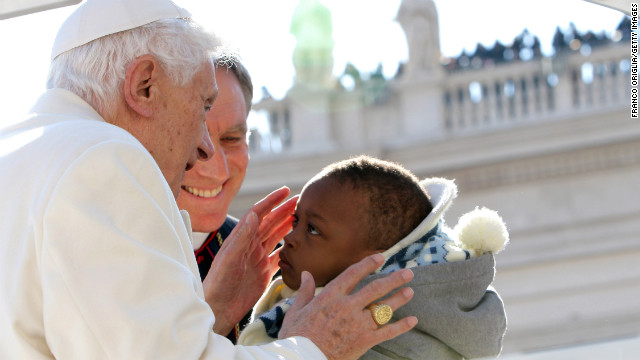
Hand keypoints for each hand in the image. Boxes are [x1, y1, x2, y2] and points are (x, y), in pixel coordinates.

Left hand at [202, 187, 297, 334]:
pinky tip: (299, 246)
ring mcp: (258, 258)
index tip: (285, 191)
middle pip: (270, 223)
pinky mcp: (264, 273)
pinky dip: (289, 250)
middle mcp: (250, 245)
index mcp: (241, 238)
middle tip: (301, 201)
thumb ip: (242, 237)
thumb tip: (254, 214)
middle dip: (284, 210)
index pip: (258, 213)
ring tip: (302, 218)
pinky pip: (279, 257)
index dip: (272, 201)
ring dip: (288, 226)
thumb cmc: (218, 284)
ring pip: (276, 237)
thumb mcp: (229, 259)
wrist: (218, 309)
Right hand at [279, 254, 417, 359]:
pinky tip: (412, 320)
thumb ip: (305, 291)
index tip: (381, 257)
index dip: (368, 264)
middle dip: (394, 279)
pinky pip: (387, 332)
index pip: (353, 274)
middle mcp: (347, 307)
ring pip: (383, 308)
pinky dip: (401, 326)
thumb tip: (306, 274)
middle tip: (408, 273)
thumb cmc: (296, 336)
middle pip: (375, 288)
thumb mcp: (296, 310)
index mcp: (330, 296)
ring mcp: (357, 324)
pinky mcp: (364, 341)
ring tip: (410, 291)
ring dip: (399, 299)